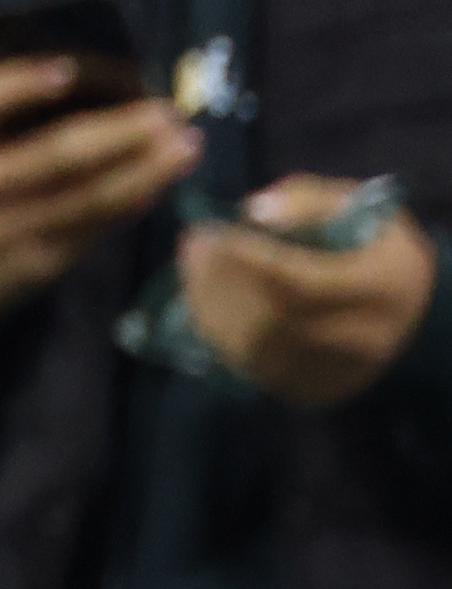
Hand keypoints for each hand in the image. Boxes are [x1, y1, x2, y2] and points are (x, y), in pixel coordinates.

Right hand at [0, 57, 195, 317]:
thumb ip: (3, 117)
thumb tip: (98, 86)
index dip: (16, 85)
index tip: (69, 68)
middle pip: (50, 156)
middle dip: (118, 131)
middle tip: (166, 111)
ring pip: (85, 199)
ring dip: (144, 171)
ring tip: (186, 144)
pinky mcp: (33, 266)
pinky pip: (93, 230)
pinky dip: (132, 201)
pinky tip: (159, 181)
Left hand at [179, 180, 438, 410]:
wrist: (399, 295)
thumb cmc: (369, 238)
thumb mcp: (350, 202)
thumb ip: (304, 201)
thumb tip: (255, 213)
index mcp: (386, 284)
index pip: (304, 282)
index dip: (251, 259)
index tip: (211, 232)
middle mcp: (371, 335)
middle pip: (275, 320)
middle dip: (221, 281)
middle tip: (190, 245)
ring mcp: (345, 368)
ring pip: (258, 350)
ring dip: (211, 308)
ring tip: (189, 267)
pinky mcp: (320, 387)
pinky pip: (257, 369)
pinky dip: (221, 337)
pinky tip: (202, 301)